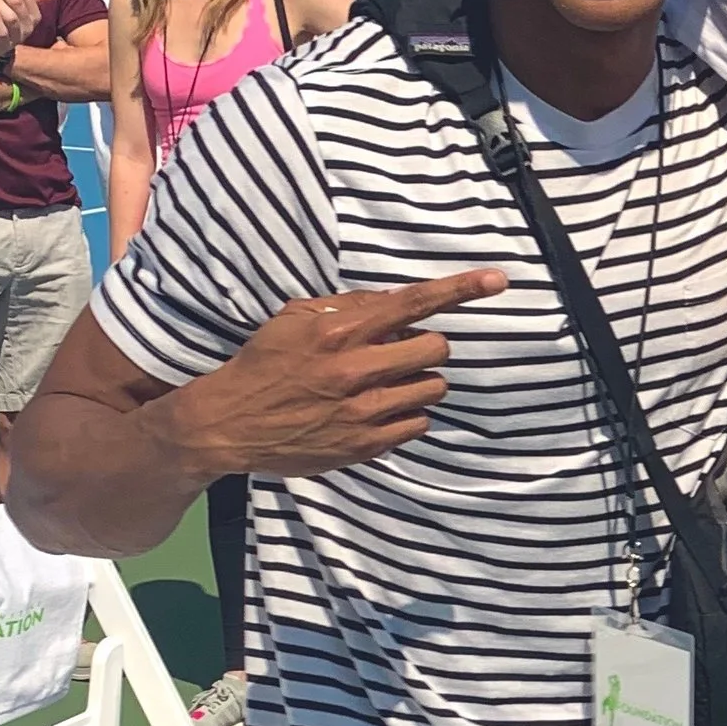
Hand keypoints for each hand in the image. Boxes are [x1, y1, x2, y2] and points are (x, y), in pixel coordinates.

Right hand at [187, 274, 506, 475]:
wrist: (230, 424)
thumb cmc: (263, 365)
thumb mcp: (294, 320)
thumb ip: (345, 307)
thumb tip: (392, 301)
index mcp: (338, 333)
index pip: (412, 304)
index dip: (460, 289)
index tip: (497, 279)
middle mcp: (355, 371)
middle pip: (435, 349)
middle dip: (427, 346)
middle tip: (403, 350)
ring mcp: (362, 413)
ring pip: (432, 388)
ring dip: (419, 380)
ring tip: (387, 382)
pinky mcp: (364, 446)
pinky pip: (417, 424)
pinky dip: (408, 414)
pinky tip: (379, 409)